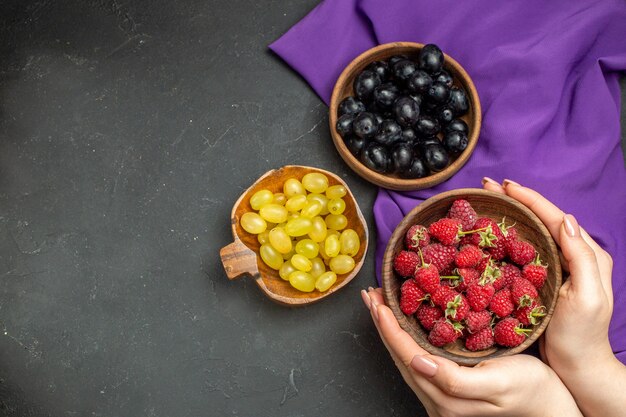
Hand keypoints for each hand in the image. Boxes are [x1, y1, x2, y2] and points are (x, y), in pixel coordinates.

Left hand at [361, 288, 581, 416]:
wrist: (551, 405)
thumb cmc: (531, 389)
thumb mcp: (498, 382)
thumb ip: (455, 379)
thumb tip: (417, 362)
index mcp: (444, 397)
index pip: (406, 355)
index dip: (389, 326)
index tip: (377, 301)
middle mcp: (436, 398)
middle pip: (399, 354)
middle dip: (383, 323)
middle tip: (371, 295)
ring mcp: (439, 394)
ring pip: (405, 355)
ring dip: (391, 327)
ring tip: (379, 303)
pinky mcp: (447, 387)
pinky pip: (417, 356)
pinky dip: (405, 335)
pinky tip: (403, 321)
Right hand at [482, 177, 625, 416]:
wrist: (577, 367)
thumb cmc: (582, 336)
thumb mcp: (587, 297)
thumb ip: (581, 257)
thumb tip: (567, 219)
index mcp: (585, 254)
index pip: (554, 216)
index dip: (529, 198)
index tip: (504, 185)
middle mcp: (570, 255)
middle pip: (539, 219)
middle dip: (514, 200)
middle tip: (485, 187)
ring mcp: (553, 268)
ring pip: (528, 233)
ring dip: (507, 216)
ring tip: (483, 204)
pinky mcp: (539, 280)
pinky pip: (521, 252)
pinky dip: (503, 239)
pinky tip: (487, 237)